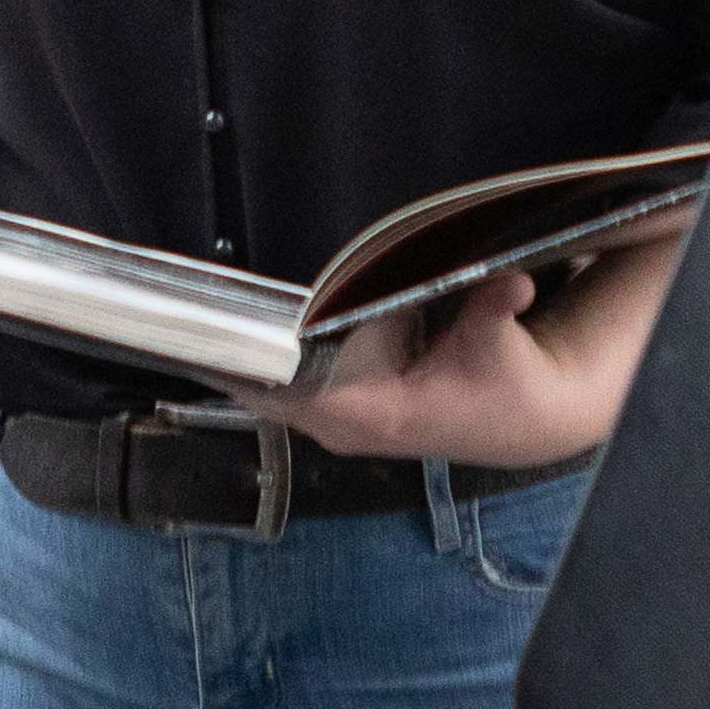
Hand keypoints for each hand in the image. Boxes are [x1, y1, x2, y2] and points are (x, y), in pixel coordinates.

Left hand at [235, 232, 682, 465]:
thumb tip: (511, 284)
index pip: (291, 393)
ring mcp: (341, 422)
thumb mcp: (500, 342)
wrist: (523, 418)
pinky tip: (236, 333)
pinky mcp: (345, 409)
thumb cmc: (505, 383)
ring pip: (273, 388)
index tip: (204, 339)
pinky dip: (266, 362)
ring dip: (246, 356)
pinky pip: (288, 385)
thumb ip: (495, 310)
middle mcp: (347, 424)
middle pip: (268, 388)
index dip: (248, 367)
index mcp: (373, 412)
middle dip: (232, 351)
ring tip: (196, 313)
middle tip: (186, 307)